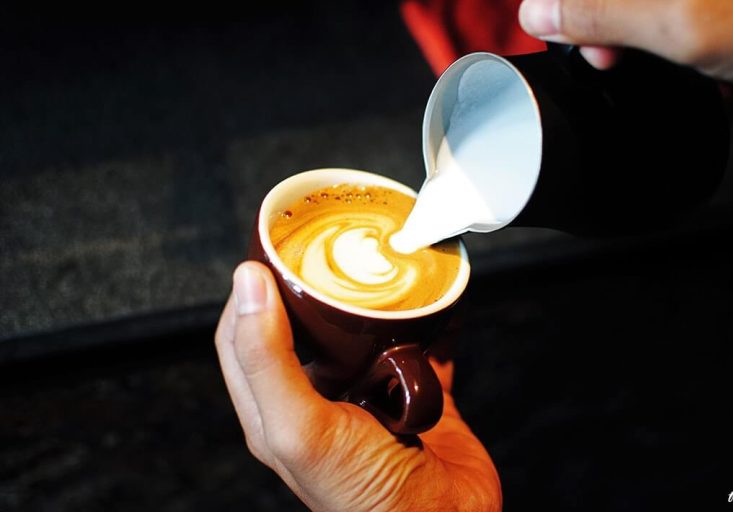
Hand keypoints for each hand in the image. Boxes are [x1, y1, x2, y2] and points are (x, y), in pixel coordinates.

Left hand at [215, 262, 501, 511]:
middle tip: (330, 245)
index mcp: (275, 407)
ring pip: (361, 330)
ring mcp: (368, 394)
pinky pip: (420, 344)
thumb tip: (246, 283)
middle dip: (312, 284)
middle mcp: (318, 396)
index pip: (243, 333)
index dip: (251, 290)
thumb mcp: (302, 428)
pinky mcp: (414, 394)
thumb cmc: (366, 497)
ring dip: (372, 299)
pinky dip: (429, 321)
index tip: (273, 250)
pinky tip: (439, 302)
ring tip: (384, 264)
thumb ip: (267, 358)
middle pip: (303, 324)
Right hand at [518, 0, 732, 85]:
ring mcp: (696, 1)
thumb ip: (599, 12)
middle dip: (604, 26)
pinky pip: (671, 23)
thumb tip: (537, 11)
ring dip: (640, 42)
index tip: (570, 36)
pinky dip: (674, 46)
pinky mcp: (716, 15)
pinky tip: (699, 65)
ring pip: (639, 10)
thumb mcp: (677, 23)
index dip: (564, 6)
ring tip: (664, 64)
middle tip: (612, 57)